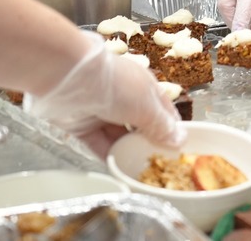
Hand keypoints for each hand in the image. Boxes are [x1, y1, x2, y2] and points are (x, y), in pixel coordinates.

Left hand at [24, 32, 184, 157]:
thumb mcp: (147, 106)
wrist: (70, 78)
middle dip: (151, 146)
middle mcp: (126, 99)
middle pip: (142, 128)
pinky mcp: (83, 126)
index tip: (180, 152)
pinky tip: (119, 169)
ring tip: (140, 172)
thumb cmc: (116, 84)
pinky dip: (109, 157)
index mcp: (146, 89)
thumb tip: (180, 140)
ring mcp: (104, 113)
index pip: (165, 113)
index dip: (173, 131)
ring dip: (130, 153)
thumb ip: (162, 126)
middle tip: (161, 168)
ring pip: (121, 139)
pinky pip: (100, 145)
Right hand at [217, 0, 250, 30]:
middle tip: (245, 33)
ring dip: (231, 16)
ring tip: (245, 26)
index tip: (240, 34)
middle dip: (233, 21)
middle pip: (225, 4)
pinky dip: (231, 8)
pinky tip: (243, 13)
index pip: (244, 0)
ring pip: (222, 1)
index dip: (241, 19)